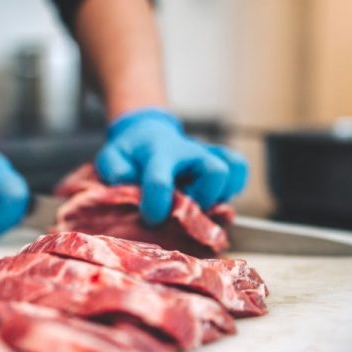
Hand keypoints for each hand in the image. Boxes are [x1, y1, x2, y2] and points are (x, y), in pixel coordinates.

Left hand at [95, 108, 247, 224]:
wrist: (146, 132)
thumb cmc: (130, 153)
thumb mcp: (112, 156)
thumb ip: (115, 170)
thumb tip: (129, 182)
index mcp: (159, 154)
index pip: (160, 180)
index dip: (156, 205)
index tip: (151, 218)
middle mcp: (190, 153)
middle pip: (215, 172)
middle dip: (203, 199)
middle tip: (185, 211)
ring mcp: (208, 156)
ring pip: (233, 172)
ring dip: (221, 195)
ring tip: (201, 204)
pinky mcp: (220, 161)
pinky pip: (239, 170)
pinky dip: (234, 187)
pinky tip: (214, 197)